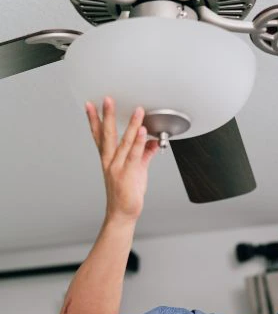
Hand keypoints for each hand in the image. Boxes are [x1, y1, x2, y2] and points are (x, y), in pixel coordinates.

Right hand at [85, 96, 159, 222]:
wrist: (122, 214)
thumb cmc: (126, 195)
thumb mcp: (136, 171)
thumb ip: (144, 154)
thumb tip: (151, 142)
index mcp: (109, 160)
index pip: (99, 136)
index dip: (94, 120)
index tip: (90, 105)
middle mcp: (111, 162)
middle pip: (107, 135)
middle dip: (106, 116)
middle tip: (106, 100)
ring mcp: (118, 167)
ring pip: (124, 142)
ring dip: (131, 125)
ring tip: (137, 111)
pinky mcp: (129, 173)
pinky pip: (135, 154)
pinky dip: (138, 142)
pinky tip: (142, 131)